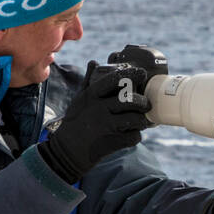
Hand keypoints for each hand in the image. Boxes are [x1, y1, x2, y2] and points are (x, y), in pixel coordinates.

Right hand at [38, 61, 150, 182]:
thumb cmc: (74, 122)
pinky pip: (133, 137)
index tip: (142, 74)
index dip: (132, 74)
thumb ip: (88, 81)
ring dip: (142, 120)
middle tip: (146, 104)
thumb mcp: (79, 99)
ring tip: (143, 120)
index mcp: (91, 95)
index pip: (115, 79)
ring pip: (134, 119)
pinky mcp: (112, 142)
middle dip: (142, 101)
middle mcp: (98, 108)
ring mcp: (105, 126)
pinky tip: (132, 134)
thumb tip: (93, 62)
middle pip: (129, 100)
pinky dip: (136, 136)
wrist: (67, 151)